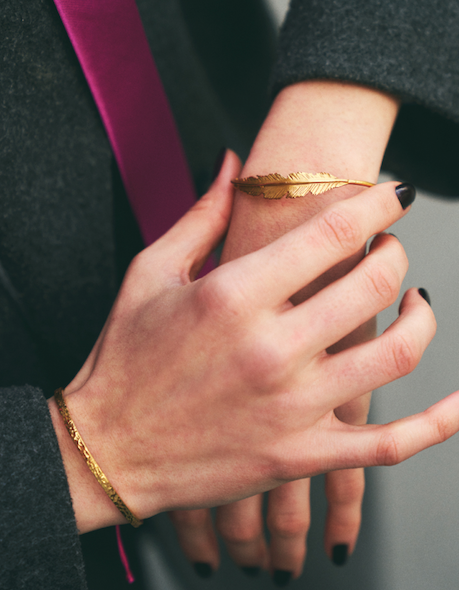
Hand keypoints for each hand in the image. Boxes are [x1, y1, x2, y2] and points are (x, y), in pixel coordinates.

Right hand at [168, 81, 400, 579]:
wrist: (109, 448)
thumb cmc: (123, 360)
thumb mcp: (151, 272)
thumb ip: (201, 214)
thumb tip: (236, 164)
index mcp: (233, 294)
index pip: (333, 231)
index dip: (376, 203)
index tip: (392, 194)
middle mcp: (271, 348)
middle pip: (373, 284)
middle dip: (397, 252)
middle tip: (393, 245)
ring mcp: (292, 407)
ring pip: (395, 356)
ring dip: (421, 318)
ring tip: (417, 301)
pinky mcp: (299, 455)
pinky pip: (388, 444)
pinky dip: (438, 423)